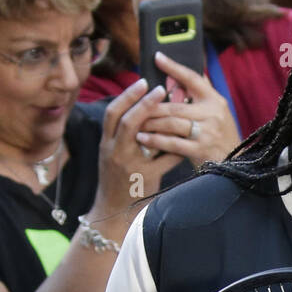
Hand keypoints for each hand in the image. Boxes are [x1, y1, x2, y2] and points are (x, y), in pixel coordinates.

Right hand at [94, 76, 182, 214]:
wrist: (113, 211)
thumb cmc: (118, 179)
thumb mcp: (114, 154)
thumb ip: (123, 135)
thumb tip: (144, 109)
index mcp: (106, 143)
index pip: (113, 113)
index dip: (127, 95)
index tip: (142, 81)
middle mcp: (114, 151)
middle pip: (125, 120)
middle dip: (142, 102)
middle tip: (160, 88)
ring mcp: (128, 165)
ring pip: (139, 136)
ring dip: (158, 120)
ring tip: (176, 110)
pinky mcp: (145, 179)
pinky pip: (163, 160)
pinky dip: (174, 149)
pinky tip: (186, 140)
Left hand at [135, 51, 240, 161]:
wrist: (235, 166)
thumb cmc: (221, 137)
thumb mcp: (217, 113)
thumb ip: (202, 94)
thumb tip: (190, 71)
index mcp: (215, 100)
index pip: (193, 79)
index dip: (174, 67)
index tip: (157, 57)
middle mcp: (213, 114)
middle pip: (175, 105)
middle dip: (151, 107)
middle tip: (134, 106)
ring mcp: (208, 132)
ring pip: (171, 123)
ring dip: (150, 123)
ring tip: (135, 123)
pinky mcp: (201, 150)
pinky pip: (173, 143)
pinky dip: (156, 140)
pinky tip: (143, 138)